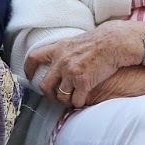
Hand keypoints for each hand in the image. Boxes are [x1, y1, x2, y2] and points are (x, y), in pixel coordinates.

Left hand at [25, 22, 141, 107]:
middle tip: (54, 96)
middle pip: (45, 85)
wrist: (115, 42)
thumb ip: (66, 50)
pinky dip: (78, 103)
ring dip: (65, 100)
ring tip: (71, 99)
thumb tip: (61, 58)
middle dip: (49, 94)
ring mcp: (71, 73)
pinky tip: (82, 101)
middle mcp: (62, 62)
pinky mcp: (83, 82)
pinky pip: (76, 101)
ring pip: (60, 96)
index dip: (29, 69)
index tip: (30, 76)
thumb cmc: (100, 40)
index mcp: (58, 48)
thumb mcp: (76, 40)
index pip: (34, 58)